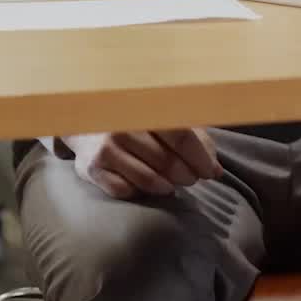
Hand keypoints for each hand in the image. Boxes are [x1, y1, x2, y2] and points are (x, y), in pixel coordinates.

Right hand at [64, 128, 222, 198]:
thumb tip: (215, 169)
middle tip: (190, 178)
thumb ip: (194, 139)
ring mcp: (105, 148)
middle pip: (166, 161)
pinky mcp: (92, 168)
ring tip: (172, 184)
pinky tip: (146, 186)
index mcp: (145, 107)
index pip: (182, 137)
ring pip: (148, 179)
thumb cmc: (136, 122)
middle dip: (186, 175)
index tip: (210, 172)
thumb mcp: (166, 120)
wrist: (85, 122)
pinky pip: (125, 190)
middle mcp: (123, 126)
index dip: (200, 159)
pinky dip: (141, 192)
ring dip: (167, 187)